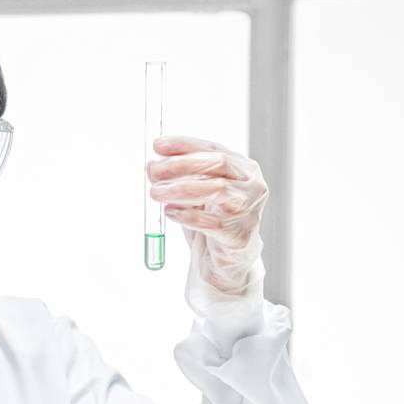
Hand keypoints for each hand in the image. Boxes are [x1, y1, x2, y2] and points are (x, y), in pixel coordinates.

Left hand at [147, 135, 267, 297]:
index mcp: (244, 169)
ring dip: (180, 189)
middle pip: (218, 164)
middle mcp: (252, 186)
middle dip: (182, 165)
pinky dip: (186, 216)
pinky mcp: (239, 235)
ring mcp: (249, 210)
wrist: (226, 258)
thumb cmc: (212, 219)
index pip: (213, 148)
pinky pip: (210, 222)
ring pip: (216, 190)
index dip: (184, 145)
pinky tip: (171, 213)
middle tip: (155, 170)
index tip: (158, 145)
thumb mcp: (196, 192)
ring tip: (156, 192)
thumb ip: (178, 177)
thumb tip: (151, 165)